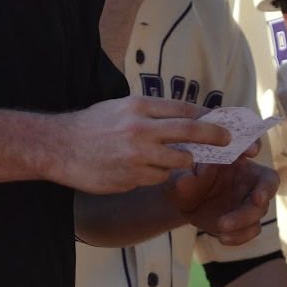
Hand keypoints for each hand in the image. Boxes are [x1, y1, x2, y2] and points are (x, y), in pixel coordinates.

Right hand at [55, 96, 230, 193]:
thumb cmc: (91, 125)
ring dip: (178, 161)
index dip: (207, 117)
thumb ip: (150, 112)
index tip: (223, 123)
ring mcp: (136, 156)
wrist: (58, 147)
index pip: (183, 110)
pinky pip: (156, 179)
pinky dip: (154, 175)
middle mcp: (140, 130)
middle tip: (228, 142)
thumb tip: (184, 117)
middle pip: (190, 133)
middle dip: (214, 138)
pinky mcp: (130, 178)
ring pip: (176, 161)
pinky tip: (136, 169)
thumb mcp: (120, 107)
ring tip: (161, 157)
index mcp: (138, 107)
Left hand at [164, 151, 278, 245]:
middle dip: (265, 190)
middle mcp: (247, 177)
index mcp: (235, 158)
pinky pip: (252, 228)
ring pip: (260, 209)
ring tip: (222, 225)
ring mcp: (249, 199)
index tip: (251, 151)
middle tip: (257, 199)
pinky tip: (223, 238)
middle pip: (267, 181)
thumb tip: (187, 179)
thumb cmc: (185, 182)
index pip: (252, 145)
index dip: (256, 145)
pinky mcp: (247, 220)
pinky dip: (241, 235)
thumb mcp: (179, 180)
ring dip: (244, 218)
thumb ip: (185, 179)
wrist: (184, 205)